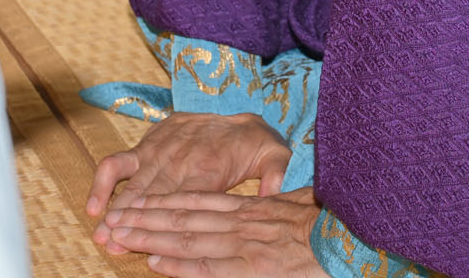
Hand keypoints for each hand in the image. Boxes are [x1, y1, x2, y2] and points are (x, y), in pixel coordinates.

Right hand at [87, 113, 293, 249]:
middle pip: (152, 196)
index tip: (147, 240)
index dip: (163, 221)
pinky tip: (94, 205)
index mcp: (209, 168)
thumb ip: (277, 174)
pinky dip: (103, 183)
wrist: (235, 117)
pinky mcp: (147, 144)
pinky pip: (118, 162)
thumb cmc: (254, 146)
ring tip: (101, 233)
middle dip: (131, 220)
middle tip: (112, 242)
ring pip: (133, 184)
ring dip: (116, 209)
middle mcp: (179, 160)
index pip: (183, 199)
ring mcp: (159, 151)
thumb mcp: (275, 156)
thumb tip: (275, 193)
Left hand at [103, 189, 327, 277]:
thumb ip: (272, 200)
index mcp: (252, 208)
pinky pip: (209, 267)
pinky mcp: (253, 269)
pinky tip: (154, 262)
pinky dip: (179, 264)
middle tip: (112, 221)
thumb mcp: (299, 203)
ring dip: (150, 238)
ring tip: (120, 236)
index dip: (163, 202)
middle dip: (145, 219)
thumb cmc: (331, 226)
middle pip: (183, 219)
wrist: (355, 241)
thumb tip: (262, 199)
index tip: (137, 202)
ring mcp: (245, 246)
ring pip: (188, 239)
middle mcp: (242, 223)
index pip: (197, 202)